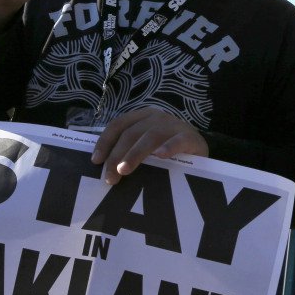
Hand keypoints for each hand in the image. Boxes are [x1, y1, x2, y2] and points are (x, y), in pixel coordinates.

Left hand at [91, 108, 209, 184]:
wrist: (199, 148)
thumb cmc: (167, 150)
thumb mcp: (146, 146)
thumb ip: (129, 150)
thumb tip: (105, 168)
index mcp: (142, 117)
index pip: (118, 125)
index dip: (105, 141)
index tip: (96, 160)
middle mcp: (156, 117)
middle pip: (131, 134)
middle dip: (117, 156)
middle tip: (110, 177)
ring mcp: (174, 125)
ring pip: (150, 137)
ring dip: (135, 154)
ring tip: (125, 170)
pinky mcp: (190, 137)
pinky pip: (177, 141)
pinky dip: (168, 147)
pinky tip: (160, 156)